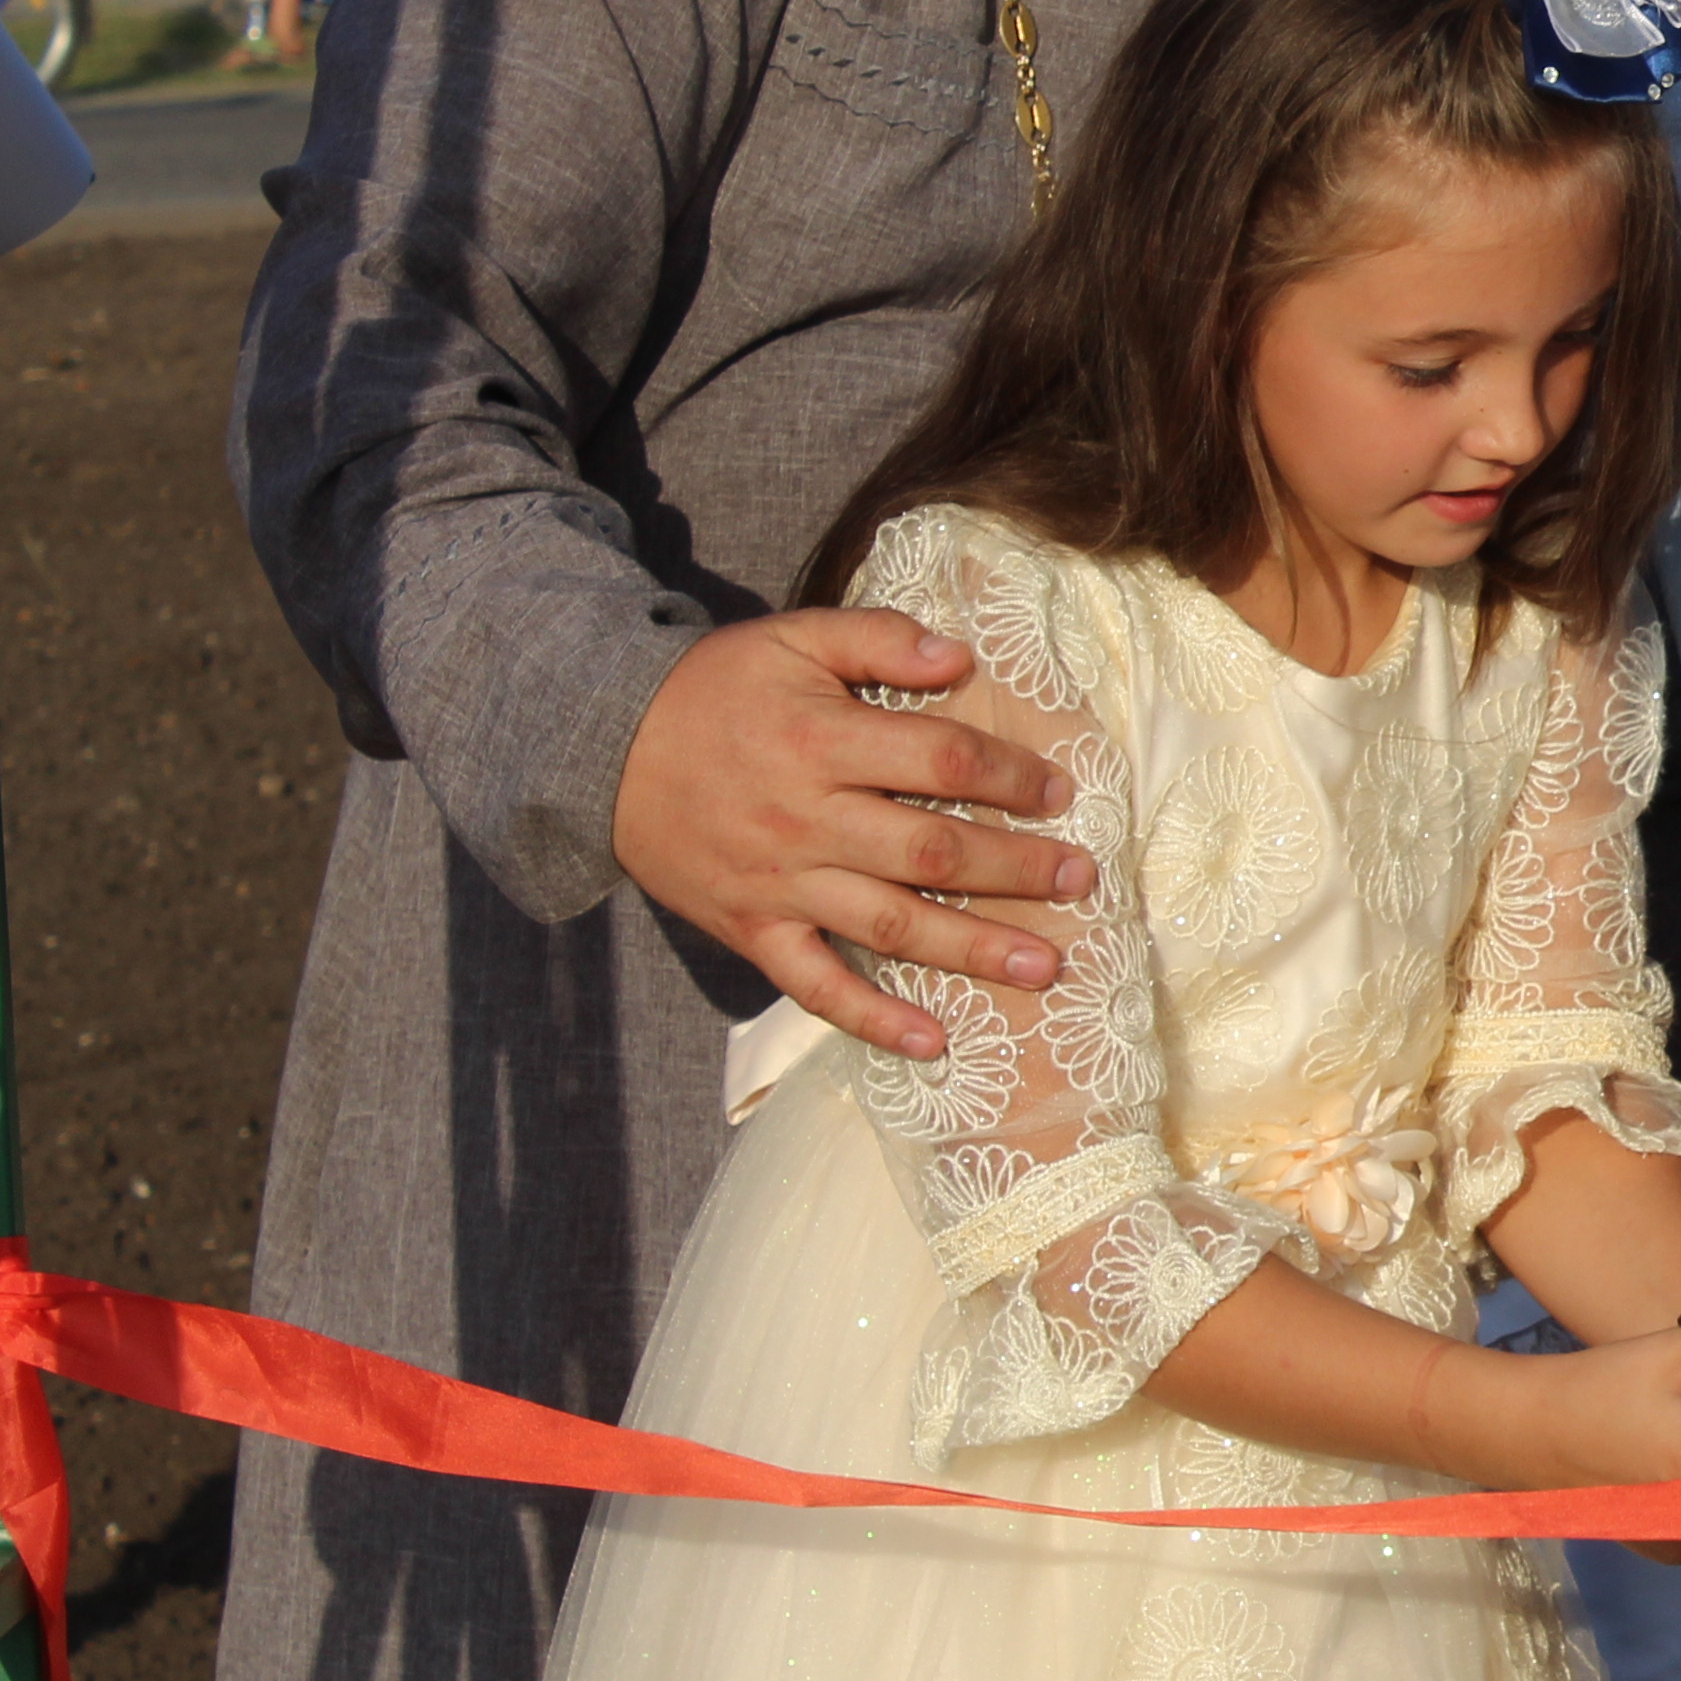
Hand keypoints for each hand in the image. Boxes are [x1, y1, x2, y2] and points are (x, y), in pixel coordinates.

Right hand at [611, 610, 1095, 1059]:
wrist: (600, 750)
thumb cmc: (713, 690)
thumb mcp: (790, 637)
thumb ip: (876, 638)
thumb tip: (959, 655)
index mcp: (821, 742)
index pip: (939, 762)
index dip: (1008, 777)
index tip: (1059, 792)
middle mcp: (806, 821)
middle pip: (930, 854)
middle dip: (1015, 871)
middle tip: (1081, 882)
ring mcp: (779, 884)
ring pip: (890, 926)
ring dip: (972, 951)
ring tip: (1047, 970)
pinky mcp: (751, 930)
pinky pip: (815, 985)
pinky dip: (871, 1019)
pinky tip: (933, 1042)